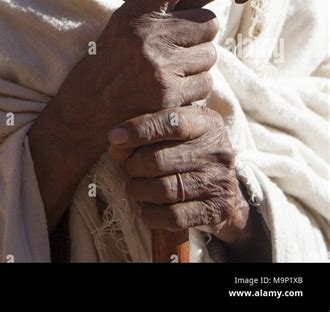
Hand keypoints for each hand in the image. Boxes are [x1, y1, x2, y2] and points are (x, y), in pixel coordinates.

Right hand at [53, 0, 238, 151]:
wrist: (85, 110)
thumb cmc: (106, 64)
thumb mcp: (123, 26)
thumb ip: (155, 12)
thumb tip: (199, 5)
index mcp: (136, 11)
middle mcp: (149, 33)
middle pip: (208, 22)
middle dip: (199, 38)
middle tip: (174, 51)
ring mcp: (160, 64)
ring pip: (210, 56)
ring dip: (196, 67)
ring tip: (166, 76)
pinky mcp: (169, 94)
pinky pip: (205, 86)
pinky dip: (193, 92)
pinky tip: (167, 96)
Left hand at [107, 105, 251, 245]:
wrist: (224, 191)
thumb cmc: (189, 150)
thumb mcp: (178, 130)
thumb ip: (149, 127)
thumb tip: (115, 141)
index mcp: (206, 122)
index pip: (170, 122)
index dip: (139, 130)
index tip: (113, 137)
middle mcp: (217, 150)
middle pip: (158, 159)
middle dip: (133, 165)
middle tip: (128, 167)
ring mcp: (218, 181)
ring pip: (162, 189)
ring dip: (139, 190)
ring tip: (136, 186)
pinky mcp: (215, 210)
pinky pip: (173, 217)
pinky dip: (151, 213)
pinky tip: (146, 207)